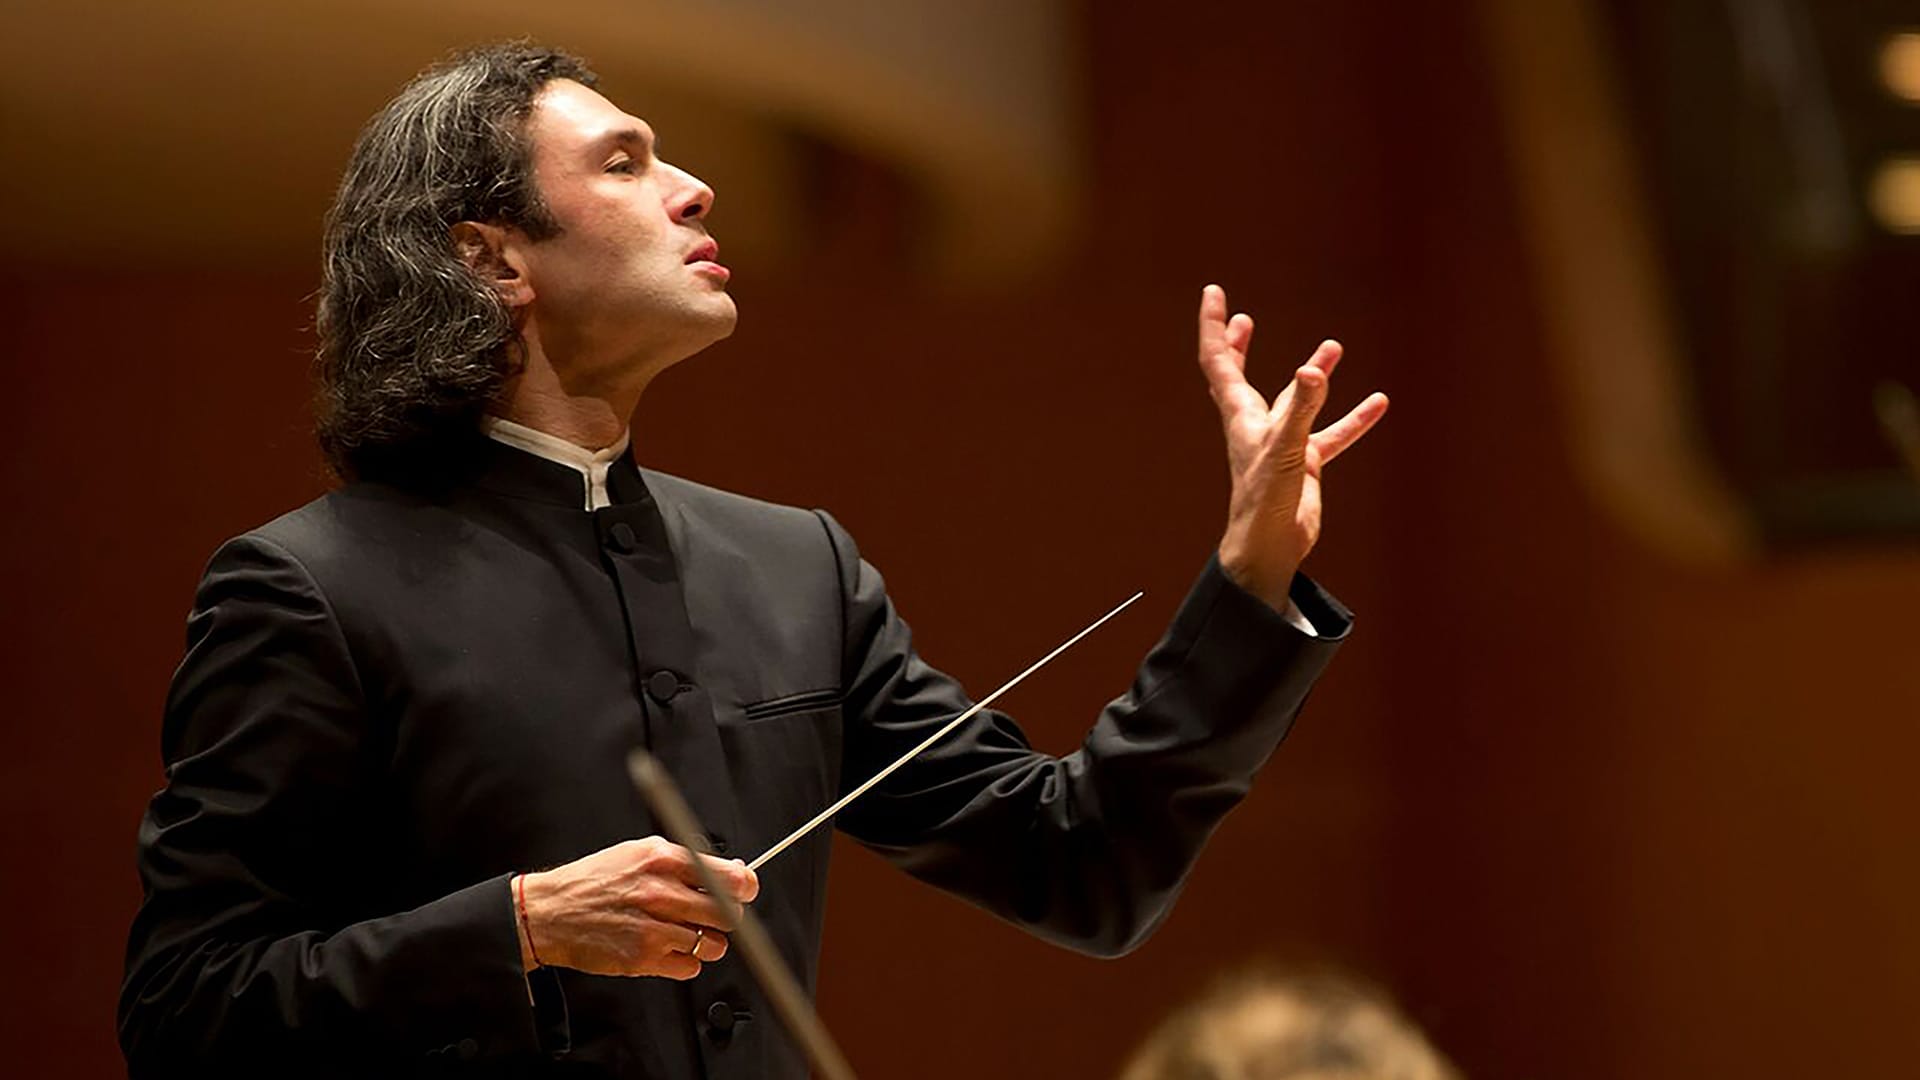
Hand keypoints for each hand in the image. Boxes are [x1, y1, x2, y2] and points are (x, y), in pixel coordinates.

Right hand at [516, 836, 759, 977]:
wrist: (549, 912)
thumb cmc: (593, 882)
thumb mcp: (638, 853)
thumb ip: (684, 860)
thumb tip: (732, 871)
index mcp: (662, 860)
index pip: (728, 877)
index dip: (744, 887)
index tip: (745, 891)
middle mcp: (660, 893)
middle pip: (727, 913)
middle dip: (726, 916)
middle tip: (713, 914)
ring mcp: (652, 928)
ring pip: (713, 944)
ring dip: (707, 941)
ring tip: (687, 932)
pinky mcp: (643, 959)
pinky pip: (690, 967)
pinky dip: (686, 961)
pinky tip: (670, 948)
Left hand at [1197, 284, 1388, 610]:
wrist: (1270, 547)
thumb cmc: (1265, 501)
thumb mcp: (1286, 448)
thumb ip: (1301, 409)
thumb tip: (1312, 370)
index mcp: (1240, 414)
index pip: (1218, 360)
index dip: (1213, 325)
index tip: (1214, 292)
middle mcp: (1256, 424)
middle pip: (1239, 376)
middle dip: (1238, 346)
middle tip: (1242, 319)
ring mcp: (1281, 443)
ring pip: (1295, 400)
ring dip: (1312, 375)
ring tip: (1334, 347)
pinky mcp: (1303, 463)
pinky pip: (1331, 434)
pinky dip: (1352, 419)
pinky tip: (1379, 404)